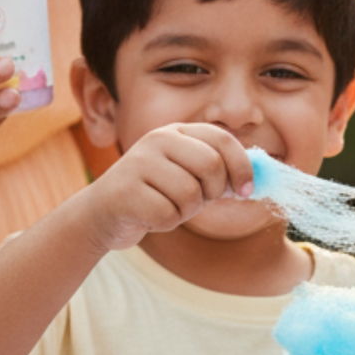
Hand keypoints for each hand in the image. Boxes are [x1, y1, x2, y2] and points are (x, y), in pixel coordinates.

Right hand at [79, 123, 255, 252]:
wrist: (100, 214)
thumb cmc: (156, 194)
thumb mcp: (187, 174)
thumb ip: (217, 170)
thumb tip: (254, 180)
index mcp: (177, 131)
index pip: (223, 139)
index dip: (242, 166)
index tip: (247, 191)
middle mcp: (157, 140)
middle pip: (211, 166)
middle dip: (213, 191)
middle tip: (199, 201)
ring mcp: (138, 163)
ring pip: (190, 194)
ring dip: (186, 211)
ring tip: (167, 206)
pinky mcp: (124, 192)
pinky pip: (167, 214)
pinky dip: (166, 222)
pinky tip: (149, 216)